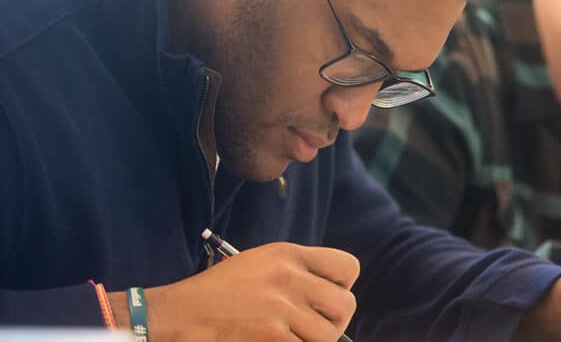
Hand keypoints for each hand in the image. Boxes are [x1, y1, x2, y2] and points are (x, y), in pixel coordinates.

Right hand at [110, 242, 359, 340]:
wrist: (184, 313)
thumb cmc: (222, 290)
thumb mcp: (262, 262)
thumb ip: (299, 271)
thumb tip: (334, 294)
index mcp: (289, 254)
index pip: (348, 267)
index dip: (343, 286)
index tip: (327, 298)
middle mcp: (289, 278)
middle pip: (345, 305)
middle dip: (336, 321)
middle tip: (316, 328)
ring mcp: (281, 309)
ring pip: (328, 335)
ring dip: (315, 340)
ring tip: (294, 336)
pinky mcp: (272, 336)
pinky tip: (277, 341)